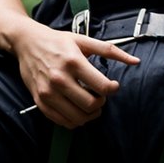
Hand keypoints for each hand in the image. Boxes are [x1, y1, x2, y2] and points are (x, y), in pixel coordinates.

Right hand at [12, 25, 139, 128]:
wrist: (27, 43)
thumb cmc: (58, 41)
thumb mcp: (84, 41)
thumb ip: (111, 51)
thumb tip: (136, 61)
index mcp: (73, 62)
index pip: (102, 87)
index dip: (113, 90)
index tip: (113, 86)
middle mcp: (60, 79)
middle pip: (90, 106)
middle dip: (101, 104)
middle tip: (100, 96)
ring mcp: (48, 92)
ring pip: (77, 118)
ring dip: (90, 115)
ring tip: (90, 104)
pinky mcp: (40, 101)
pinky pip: (62, 121)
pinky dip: (74, 120)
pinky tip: (77, 109)